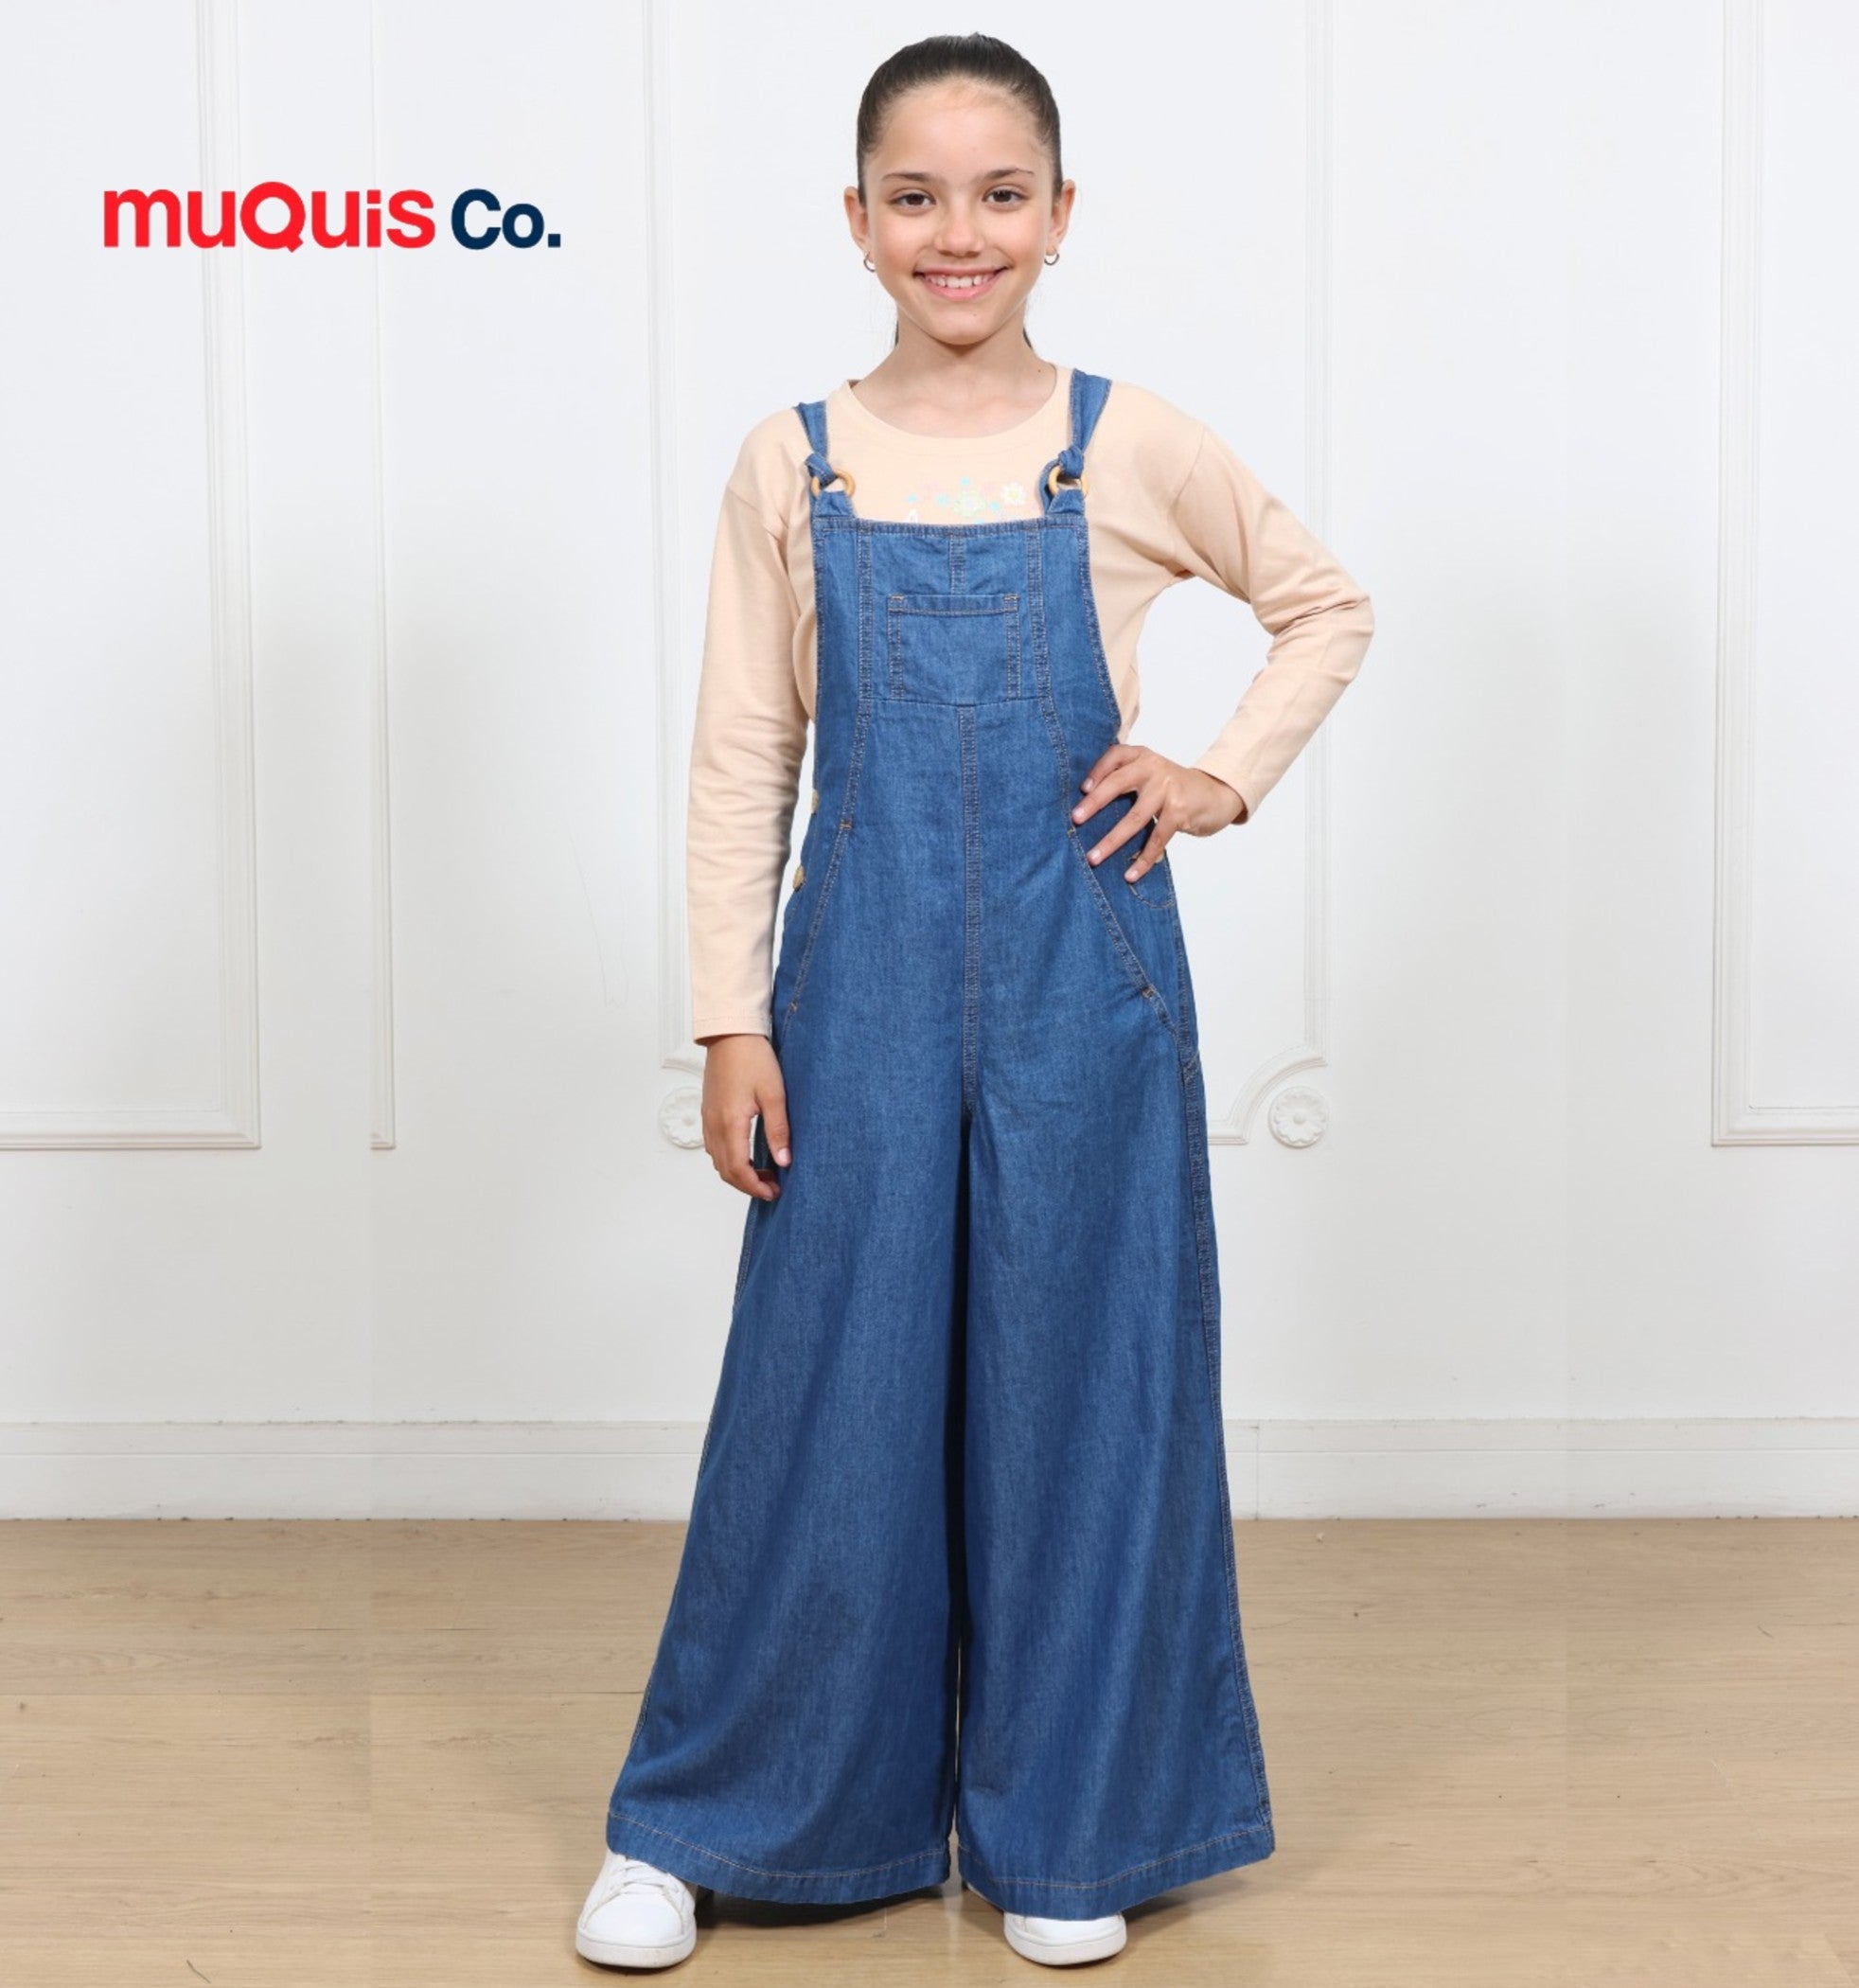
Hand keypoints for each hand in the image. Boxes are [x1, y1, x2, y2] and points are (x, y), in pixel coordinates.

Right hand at [699, 1033, 789, 1200]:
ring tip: (763, 1172)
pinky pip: (714, 1146)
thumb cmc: (752, 1058)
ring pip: (718, 1160)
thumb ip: (778, 1130)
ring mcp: (708, 1118)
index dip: (755, 1186)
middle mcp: (714, 1125)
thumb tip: (784, 1160)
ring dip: (738, 1173)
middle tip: (772, 1187)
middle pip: (725, 1171)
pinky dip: (729, 1159)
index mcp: (730, 1123)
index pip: (738, 1169)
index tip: (774, 1191)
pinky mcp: (708, 1112)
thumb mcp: (774, 1094)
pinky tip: (747, 1154)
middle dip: (747, 1185)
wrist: (731, 1034)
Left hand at [1069, 745, 1247, 882]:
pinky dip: (1143, 859)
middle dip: (1094, 803)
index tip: (1083, 790)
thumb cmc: (1174, 788)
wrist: (1217, 793)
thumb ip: (1128, 782)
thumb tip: (1089, 810)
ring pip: (1134, 818)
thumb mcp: (1153, 775)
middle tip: (1075, 820)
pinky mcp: (1179, 812)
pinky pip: (1156, 839)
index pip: (1115, 755)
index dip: (1097, 770)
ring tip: (1094, 858)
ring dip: (1112, 841)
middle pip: (1118, 783)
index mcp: (1143, 757)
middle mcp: (1154, 768)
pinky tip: (1131, 874)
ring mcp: (1168, 790)